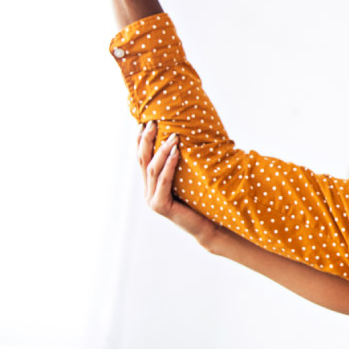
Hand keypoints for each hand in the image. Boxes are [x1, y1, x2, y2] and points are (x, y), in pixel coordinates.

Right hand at [138, 121, 220, 243]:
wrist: (208, 224)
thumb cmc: (201, 199)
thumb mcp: (187, 178)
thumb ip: (180, 164)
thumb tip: (184, 137)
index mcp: (151, 184)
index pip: (141, 158)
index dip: (140, 141)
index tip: (145, 123)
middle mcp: (148, 191)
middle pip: (142, 160)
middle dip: (147, 140)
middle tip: (154, 123)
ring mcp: (152, 200)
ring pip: (152, 169)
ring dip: (162, 150)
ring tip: (173, 136)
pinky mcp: (160, 206)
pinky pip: (163, 181)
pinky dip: (169, 165)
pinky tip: (176, 153)